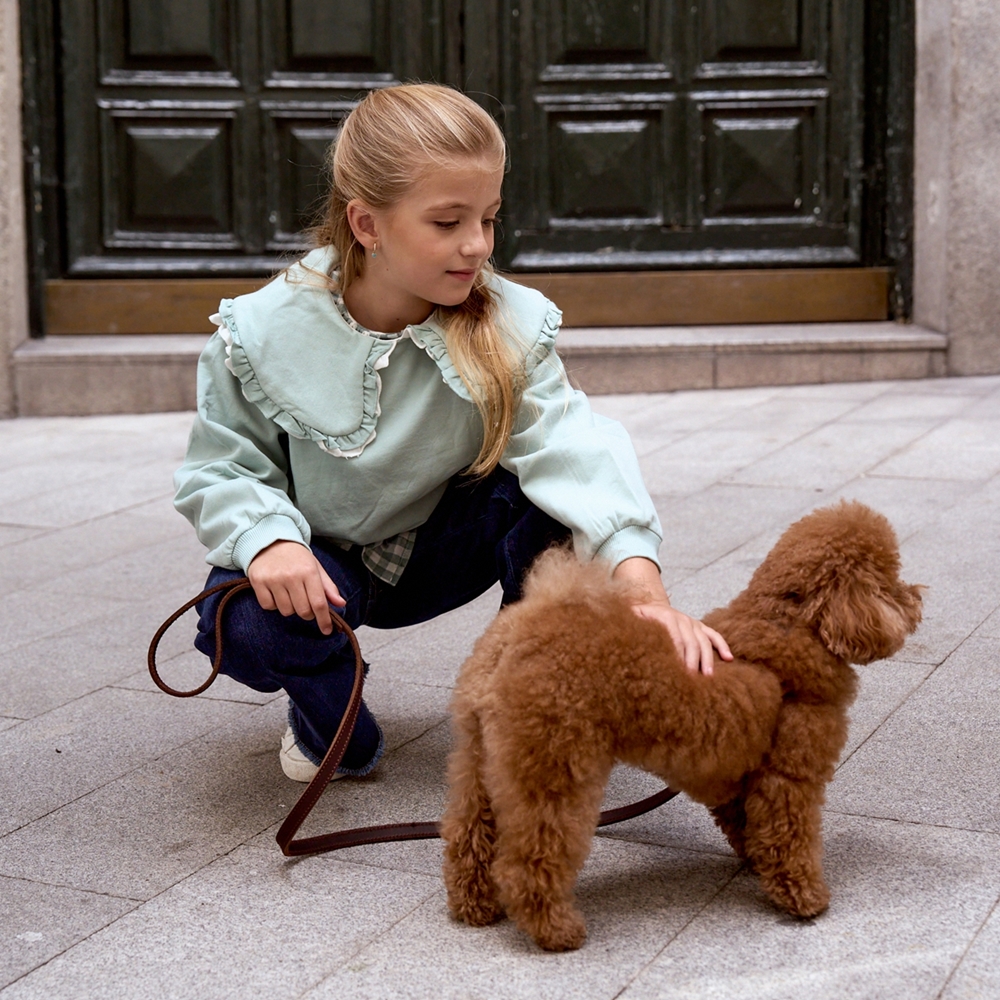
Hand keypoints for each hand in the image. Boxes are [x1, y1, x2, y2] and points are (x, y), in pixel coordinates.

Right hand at [246, 540, 345, 634]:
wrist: (269, 540)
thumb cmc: (296, 557)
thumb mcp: (316, 567)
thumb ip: (328, 587)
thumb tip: (341, 604)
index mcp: (309, 571)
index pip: (319, 603)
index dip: (324, 620)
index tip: (327, 630)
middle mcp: (291, 576)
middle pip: (303, 611)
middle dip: (307, 613)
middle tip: (305, 603)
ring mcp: (273, 579)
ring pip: (286, 611)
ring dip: (290, 608)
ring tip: (289, 594)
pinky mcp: (258, 582)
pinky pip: (268, 606)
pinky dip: (273, 605)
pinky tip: (276, 592)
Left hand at [613, 557, 731, 674]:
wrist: (650, 602)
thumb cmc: (639, 616)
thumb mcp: (631, 617)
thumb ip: (629, 624)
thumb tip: (619, 634)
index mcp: (665, 616)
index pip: (674, 638)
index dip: (676, 655)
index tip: (676, 672)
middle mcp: (682, 619)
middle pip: (691, 642)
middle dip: (692, 662)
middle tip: (692, 681)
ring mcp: (693, 623)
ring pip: (704, 641)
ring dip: (707, 659)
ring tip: (708, 677)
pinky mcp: (700, 627)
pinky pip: (715, 636)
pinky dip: (722, 646)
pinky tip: (729, 659)